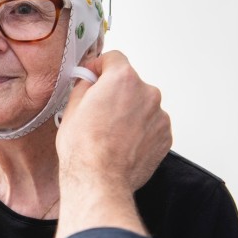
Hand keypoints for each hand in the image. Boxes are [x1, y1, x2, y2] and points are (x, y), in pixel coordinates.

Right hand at [54, 51, 171, 237]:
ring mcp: (159, 115)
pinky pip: (150, 124)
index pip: (114, 58)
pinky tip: (121, 143)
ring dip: (128, 112)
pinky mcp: (165, 136)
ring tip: (109, 132)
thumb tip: (88, 81)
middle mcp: (147, 93)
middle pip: (129, 83)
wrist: (99, 179)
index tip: (91, 77)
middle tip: (96, 110)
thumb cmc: (84, 147)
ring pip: (141, 105)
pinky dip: (138, 130)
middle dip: (114, 92)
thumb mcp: (72, 107)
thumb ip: (84, 85)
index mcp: (123, 79)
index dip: (99, 66)